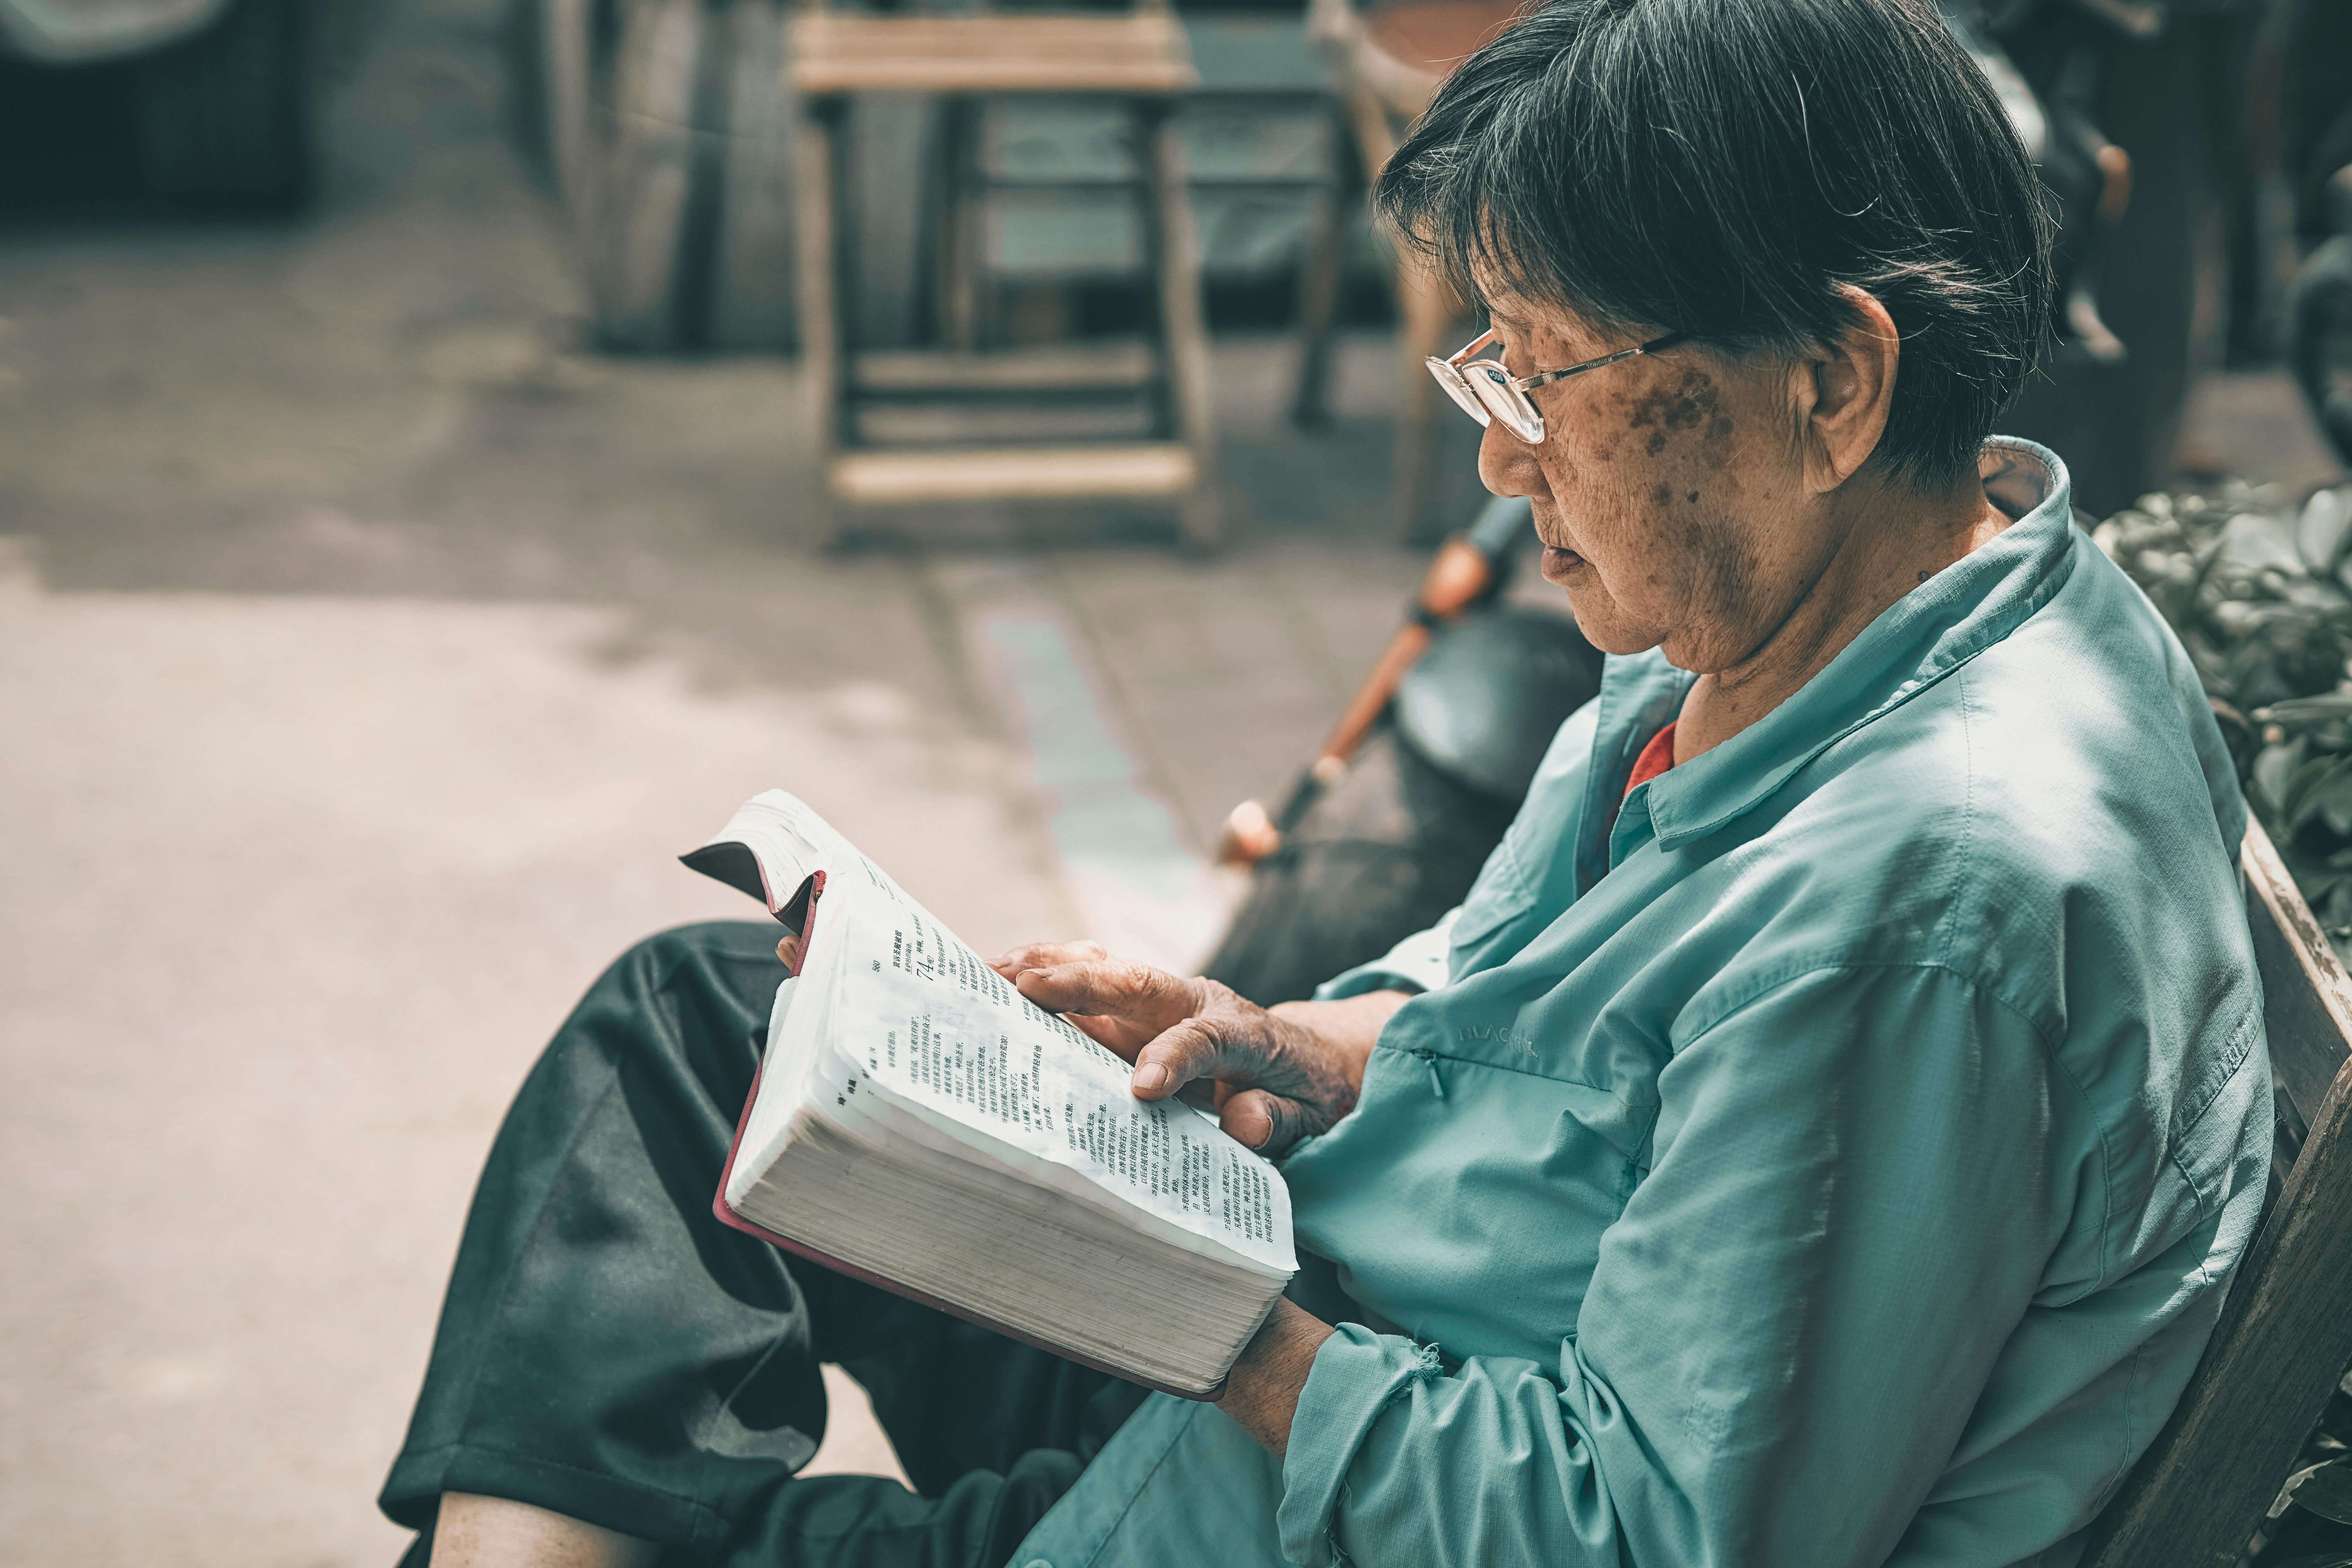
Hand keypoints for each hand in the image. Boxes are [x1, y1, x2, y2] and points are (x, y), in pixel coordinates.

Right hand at [988, 942, 1399, 1155]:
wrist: (1310, 1062)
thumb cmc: (1304, 1092)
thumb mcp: (1309, 1115)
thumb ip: (1277, 1118)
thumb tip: (1242, 1122)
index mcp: (1244, 1032)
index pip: (1206, 1038)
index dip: (1173, 1057)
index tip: (1142, 1087)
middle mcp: (1195, 1003)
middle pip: (1137, 981)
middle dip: (1081, 981)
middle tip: (1025, 987)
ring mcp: (1159, 1003)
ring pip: (1102, 972)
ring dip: (1047, 968)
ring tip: (989, 973)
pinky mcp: (1132, 1014)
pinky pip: (1085, 988)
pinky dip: (1042, 978)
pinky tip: (998, 982)